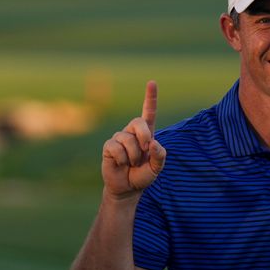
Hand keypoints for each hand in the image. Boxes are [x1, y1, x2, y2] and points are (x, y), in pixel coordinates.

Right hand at [101, 81, 166, 198]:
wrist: (128, 188)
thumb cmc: (143, 175)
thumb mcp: (156, 168)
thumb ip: (160, 156)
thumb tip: (153, 143)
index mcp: (147, 134)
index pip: (149, 112)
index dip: (150, 97)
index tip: (152, 82)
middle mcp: (132, 132)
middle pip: (138, 122)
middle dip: (144, 136)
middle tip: (145, 150)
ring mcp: (119, 138)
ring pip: (127, 139)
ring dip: (133, 155)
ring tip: (131, 163)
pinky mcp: (109, 146)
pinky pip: (115, 147)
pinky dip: (122, 159)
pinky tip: (121, 164)